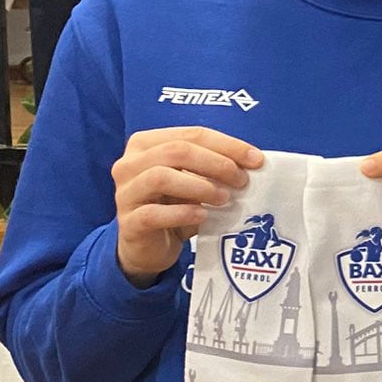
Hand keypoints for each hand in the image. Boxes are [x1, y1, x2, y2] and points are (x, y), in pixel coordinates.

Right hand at [113, 127, 261, 285]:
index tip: (256, 159)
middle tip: (241, 180)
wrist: (148, 247)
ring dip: (200, 186)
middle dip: (216, 163)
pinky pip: (153, 213)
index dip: (227, 145)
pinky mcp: (128, 223)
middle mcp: (129, 164)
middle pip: (176, 151)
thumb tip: (253, 162)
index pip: (190, 134)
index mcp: (145, 144)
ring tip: (224, 198)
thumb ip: (213, 167)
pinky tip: (203, 216)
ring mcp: (125, 193)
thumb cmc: (174, 206)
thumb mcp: (194, 181)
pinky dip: (183, 213)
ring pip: (160, 177)